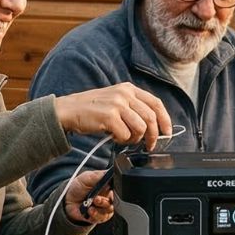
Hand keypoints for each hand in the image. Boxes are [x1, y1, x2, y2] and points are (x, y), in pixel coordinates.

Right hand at [55, 83, 171, 148]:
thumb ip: (132, 107)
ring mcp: (117, 104)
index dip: (165, 119)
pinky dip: (121, 140)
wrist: (68, 110)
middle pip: (151, 117)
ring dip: (135, 139)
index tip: (167, 132)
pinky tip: (113, 137)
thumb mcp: (114, 100)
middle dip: (153, 135)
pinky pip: (125, 135)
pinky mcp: (109, 116)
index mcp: (128, 88)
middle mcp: (124, 94)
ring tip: (124, 139)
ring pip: (140, 128)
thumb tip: (153, 125)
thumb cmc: (91, 109)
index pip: (156, 103)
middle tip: (148, 145)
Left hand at [63, 168, 114, 225]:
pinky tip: (89, 211)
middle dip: (105, 201)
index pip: (117, 188)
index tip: (108, 190)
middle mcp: (107, 197)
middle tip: (96, 199)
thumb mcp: (87, 177)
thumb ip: (98, 175)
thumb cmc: (78, 187)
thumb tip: (110, 171)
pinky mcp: (99, 216)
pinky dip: (96, 215)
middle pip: (115, 201)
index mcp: (107, 186)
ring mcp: (104, 208)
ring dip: (100, 208)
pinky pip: (102, 218)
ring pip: (109, 210)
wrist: (68, 200)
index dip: (115, 190)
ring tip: (91, 205)